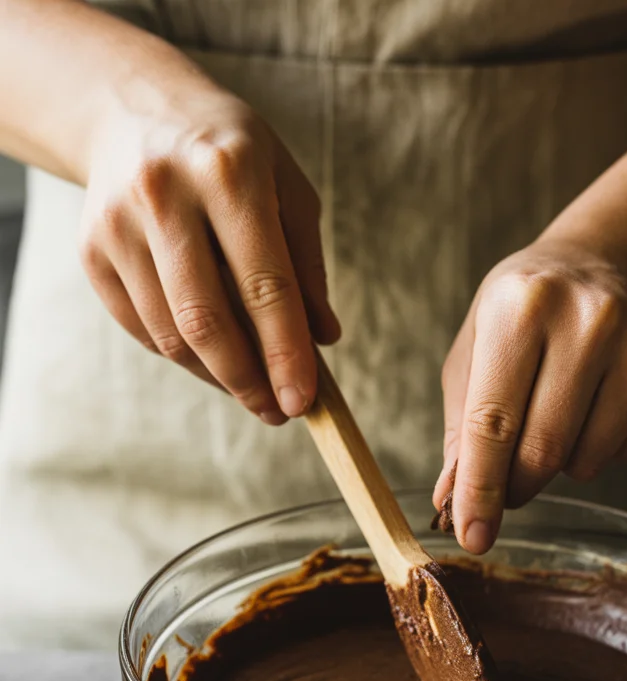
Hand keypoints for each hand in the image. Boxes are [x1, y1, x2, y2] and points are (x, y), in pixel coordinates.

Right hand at [79, 75, 338, 422]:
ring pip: (172, 334)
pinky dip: (183, 356)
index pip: (265, 284)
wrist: (134, 110)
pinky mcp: (91, 251)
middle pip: (207, 320)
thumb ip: (306, 266)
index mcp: (229, 172)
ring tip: (252, 390)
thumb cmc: (231, 155)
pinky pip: (143, 329)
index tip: (302, 401)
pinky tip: (212, 360)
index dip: (285, 352)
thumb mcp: (286, 189)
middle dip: (247, 380)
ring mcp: (119, 224)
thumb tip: (323, 340)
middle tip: (277, 411)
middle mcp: (165, 194)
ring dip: (218, 376)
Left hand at [434, 239, 626, 552]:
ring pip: (589, 459)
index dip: (480, 489)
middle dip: (517, 485)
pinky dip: (608, 450)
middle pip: (542, 449)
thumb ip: (463, 429)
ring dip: (564, 463)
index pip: (492, 421)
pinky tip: (600, 407)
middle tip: (511, 481)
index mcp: (520, 307)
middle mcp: (588, 317)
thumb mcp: (475, 352)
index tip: (472, 538)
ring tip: (560, 417)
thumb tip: (452, 503)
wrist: (603, 264)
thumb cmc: (524, 316)